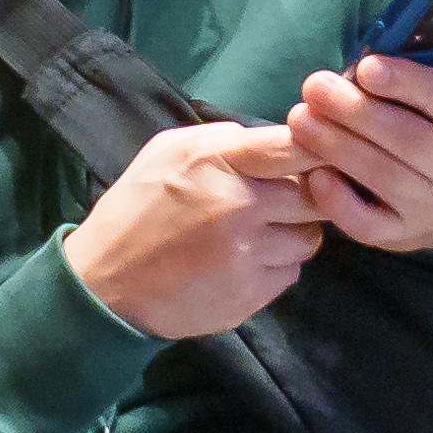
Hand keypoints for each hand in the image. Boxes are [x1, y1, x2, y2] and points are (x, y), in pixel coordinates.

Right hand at [63, 118, 320, 337]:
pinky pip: (290, 273)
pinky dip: (275, 266)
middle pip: (315, 197)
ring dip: (292, 234)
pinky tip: (243, 262)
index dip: (320, 148)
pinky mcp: (249, 295)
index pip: (293, 148)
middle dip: (307, 197)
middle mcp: (237, 207)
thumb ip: (224, 139)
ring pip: (309, 239)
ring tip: (258, 234)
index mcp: (216, 162)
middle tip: (285, 200)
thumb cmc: (138, 207)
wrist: (105, 284)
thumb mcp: (168, 151)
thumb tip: (278, 137)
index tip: (327, 152)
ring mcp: (245, 255)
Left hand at [287, 9, 432, 251]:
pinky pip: (368, 224)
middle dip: (355, 112)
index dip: (405, 83)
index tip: (367, 65)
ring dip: (335, 147)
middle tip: (314, 85)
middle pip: (405, 139)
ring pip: (380, 176)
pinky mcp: (402, 234)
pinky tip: (315, 176)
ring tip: (300, 118)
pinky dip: (339, 204)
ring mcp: (430, 205)